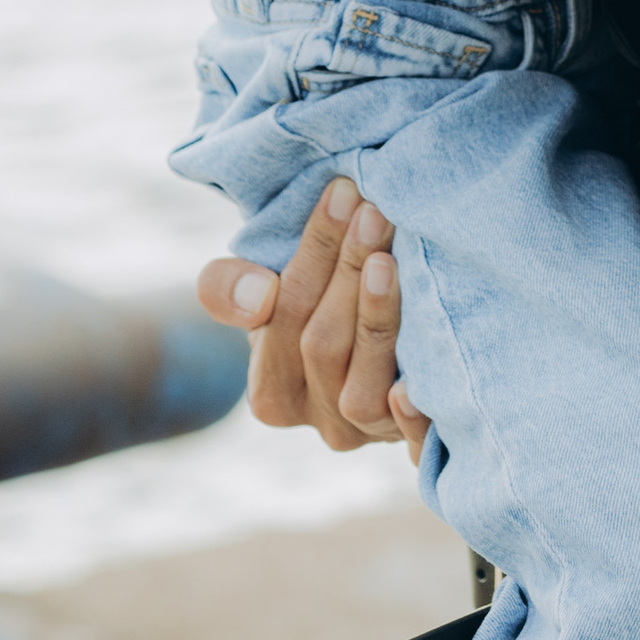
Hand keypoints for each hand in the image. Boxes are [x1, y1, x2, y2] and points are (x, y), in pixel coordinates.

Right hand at [195, 180, 428, 457]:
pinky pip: (411, 445)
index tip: (342, 193)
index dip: (313, 252)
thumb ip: (226, 288)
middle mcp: (318, 421)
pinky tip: (414, 386)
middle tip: (375, 210)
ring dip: (377, 318)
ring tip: (390, 257)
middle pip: (323, 344)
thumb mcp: (255, 293)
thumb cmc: (306, 308)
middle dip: (348, 269)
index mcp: (270, 393)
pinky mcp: (412, 442)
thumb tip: (260, 296)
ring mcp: (367, 435)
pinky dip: (412, 421)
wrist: (366, 340)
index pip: (283, 315)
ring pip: (362, 386)